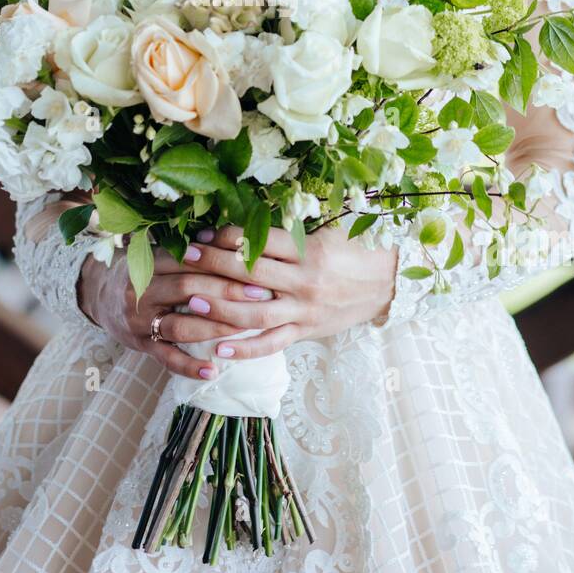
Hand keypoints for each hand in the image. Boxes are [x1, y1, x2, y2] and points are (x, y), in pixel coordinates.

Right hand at [76, 238, 256, 383]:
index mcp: (148, 263)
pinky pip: (166, 358)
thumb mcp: (156, 254)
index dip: (222, 261)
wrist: (100, 295)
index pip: (190, 260)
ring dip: (215, 327)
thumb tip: (235, 240)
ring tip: (245, 329)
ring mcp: (139, 320)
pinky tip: (213, 371)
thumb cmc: (142, 271)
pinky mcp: (140, 345)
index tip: (254, 264)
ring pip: (180, 325)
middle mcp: (141, 290)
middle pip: (188, 288)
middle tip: (260, 294)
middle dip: (227, 292)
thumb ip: (188, 251)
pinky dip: (189, 366)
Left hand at [146, 221, 398, 363]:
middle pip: (251, 275)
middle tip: (185, 258)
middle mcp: (305, 282)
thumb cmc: (353, 250)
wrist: (388, 283)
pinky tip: (219, 350)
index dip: (228, 236)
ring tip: (190, 302)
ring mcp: (305, 310)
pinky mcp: (307, 332)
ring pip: (256, 313)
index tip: (203, 233)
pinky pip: (273, 343)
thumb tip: (247, 222)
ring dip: (220, 309)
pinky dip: (246, 349)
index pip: (260, 242)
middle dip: (214, 266)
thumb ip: (290, 231)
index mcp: (310, 250)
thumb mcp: (327, 231)